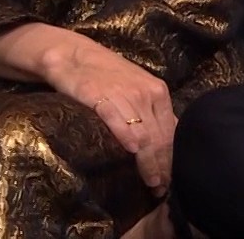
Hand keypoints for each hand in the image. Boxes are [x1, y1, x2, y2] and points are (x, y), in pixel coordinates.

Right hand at [42, 39, 176, 195]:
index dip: (172, 159)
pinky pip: (118, 120)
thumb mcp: (136, 89)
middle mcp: (146, 93)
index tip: (171, 179)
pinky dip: (127, 137)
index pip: (171, 132)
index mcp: (158, 91)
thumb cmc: (106, 76)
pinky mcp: (99, 96)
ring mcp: (124, 94)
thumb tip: (167, 143)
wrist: (72, 54)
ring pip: (144, 134)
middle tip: (162, 189)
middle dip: (163, 166)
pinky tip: (132, 152)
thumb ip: (151, 112)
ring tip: (151, 183)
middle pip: (160, 137)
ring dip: (149, 162)